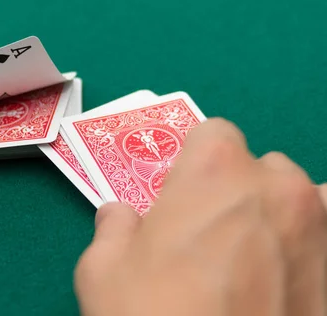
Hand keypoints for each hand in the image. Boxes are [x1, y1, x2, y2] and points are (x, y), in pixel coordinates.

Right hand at [75, 118, 326, 315]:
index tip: (182, 196)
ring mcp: (318, 230)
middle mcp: (276, 187)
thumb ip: (112, 228)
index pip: (214, 133)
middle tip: (211, 236)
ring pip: (307, 197)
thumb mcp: (101, 269)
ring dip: (284, 214)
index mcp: (214, 170)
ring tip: (259, 253)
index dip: (194, 162)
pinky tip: (293, 274)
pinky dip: (314, 247)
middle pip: (262, 166)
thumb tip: (118, 215)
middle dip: (237, 190)